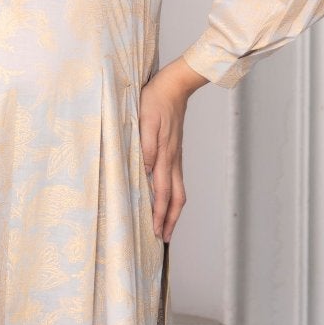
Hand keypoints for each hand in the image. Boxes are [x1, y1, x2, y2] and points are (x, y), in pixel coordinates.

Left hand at [139, 59, 207, 241]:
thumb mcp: (145, 121)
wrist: (174, 85)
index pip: (163, 193)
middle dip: (170, 221)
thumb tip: (147, 170)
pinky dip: (172, 195)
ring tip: (166, 225)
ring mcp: (175, 156)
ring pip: (178, 191)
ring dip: (172, 211)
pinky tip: (165, 198)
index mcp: (164, 156)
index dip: (159, 215)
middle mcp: (172, 160)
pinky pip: (176, 180)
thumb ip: (145, 146)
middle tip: (163, 239)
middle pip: (176, 198)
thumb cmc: (155, 101)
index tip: (156, 233)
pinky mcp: (174, 152)